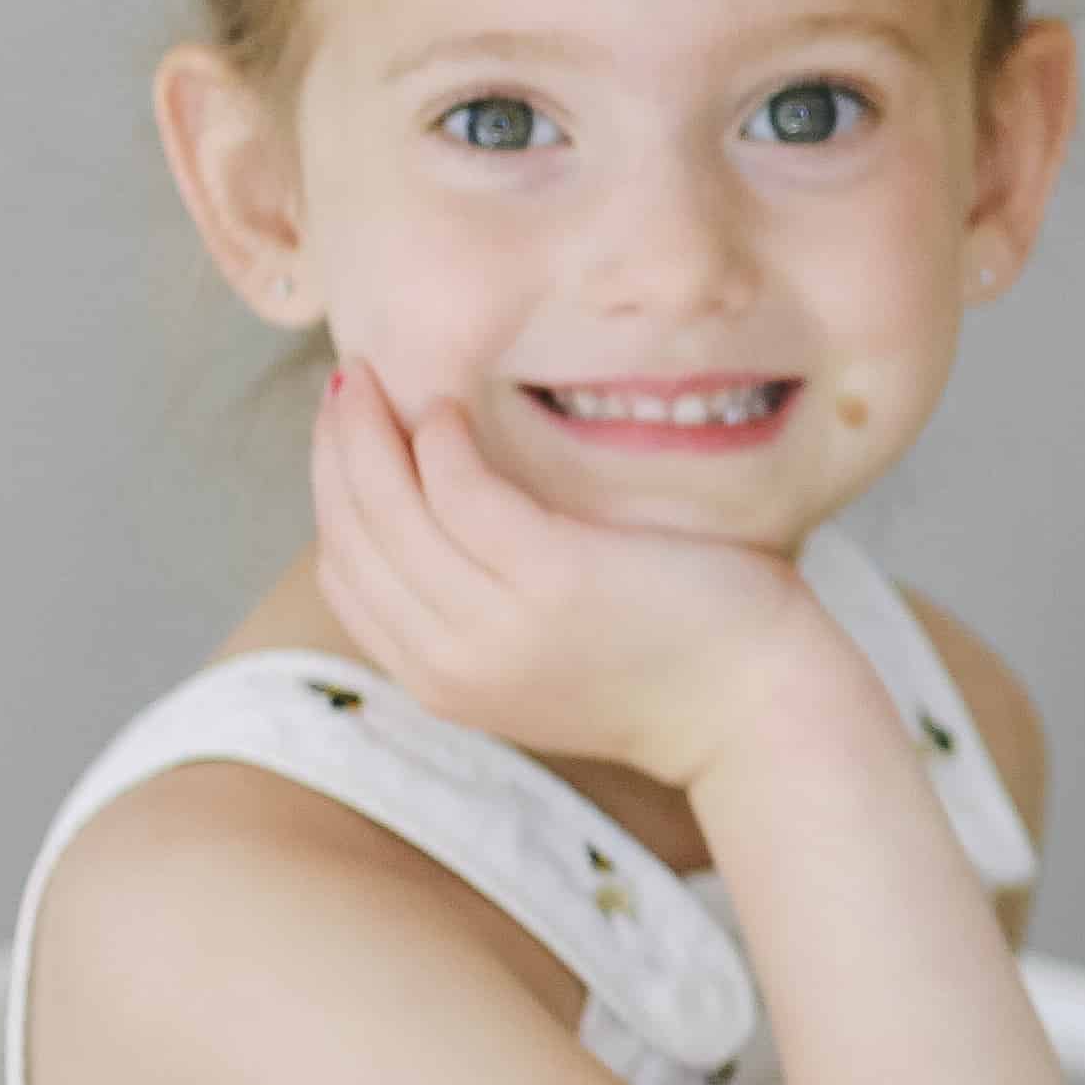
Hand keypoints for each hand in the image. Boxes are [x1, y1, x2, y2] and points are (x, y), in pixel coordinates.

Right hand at [309, 366, 826, 788]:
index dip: (330, 496)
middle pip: (353, 539)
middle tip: (341, 383)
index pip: (344, 579)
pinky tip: (448, 407)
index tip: (339, 434)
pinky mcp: (553, 579)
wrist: (754, 710)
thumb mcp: (544, 656)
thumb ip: (484, 607)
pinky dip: (442, 446)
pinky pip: (465, 497)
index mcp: (442, 680)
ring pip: (392, 513)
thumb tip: (443, 514)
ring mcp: (498, 624)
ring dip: (368, 434)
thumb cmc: (669, 662)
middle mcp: (451, 662)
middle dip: (335, 451)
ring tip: (372, 374)